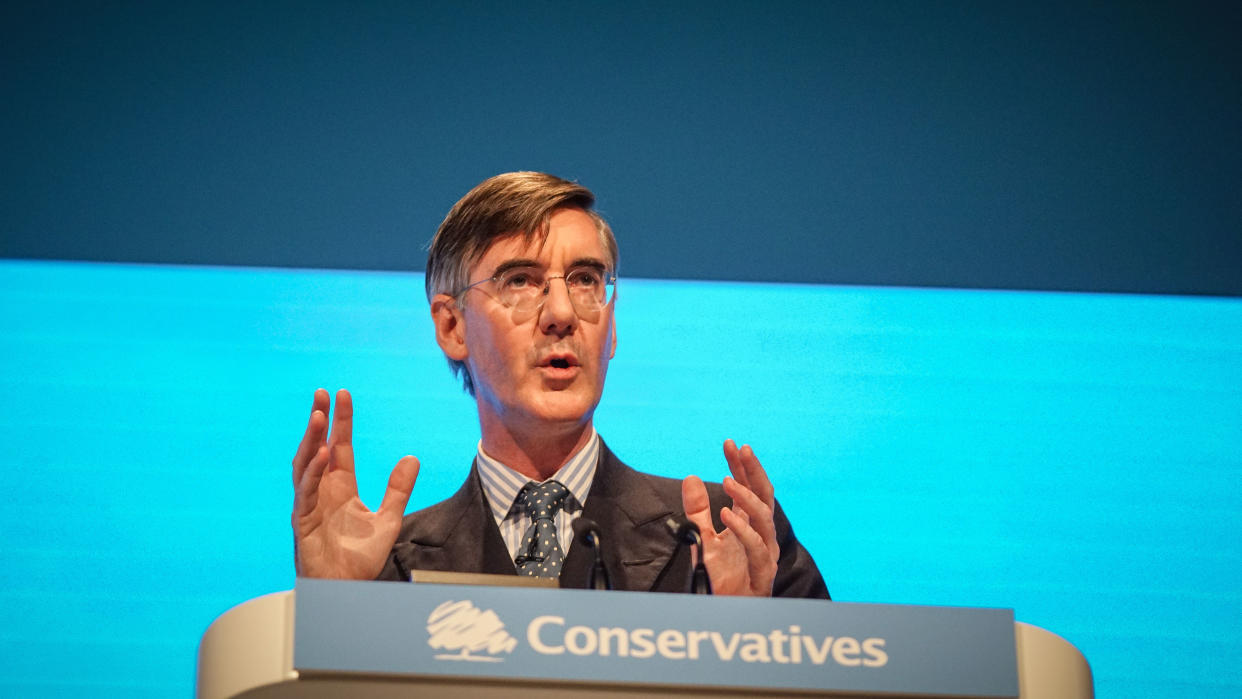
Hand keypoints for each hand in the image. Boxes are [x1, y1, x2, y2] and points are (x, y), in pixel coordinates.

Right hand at [291, 389, 418, 578]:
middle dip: (319, 421)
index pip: (340, 446)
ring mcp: (310, 505)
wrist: (347, 589)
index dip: (341, 421)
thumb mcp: (388, 519)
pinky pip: (306, 492)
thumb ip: (398, 489)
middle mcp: (323, 491)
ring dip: (311, 440)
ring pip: (306, 465)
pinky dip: (313, 472)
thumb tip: (412, 458)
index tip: (342, 395)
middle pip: (318, 448)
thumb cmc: (360, 559)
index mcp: (341, 487)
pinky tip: (322, 454)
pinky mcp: (303, 521)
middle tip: (322, 393)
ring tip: (318, 416)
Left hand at [681, 440, 778, 595]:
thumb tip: (690, 477)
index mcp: (749, 525)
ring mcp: (765, 553)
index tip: (730, 443)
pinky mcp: (762, 573)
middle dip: (754, 471)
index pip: (749, 488)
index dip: (741, 466)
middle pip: (765, 496)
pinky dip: (743, 529)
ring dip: (746, 498)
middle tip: (742, 449)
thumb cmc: (719, 580)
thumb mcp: (701, 540)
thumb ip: (697, 511)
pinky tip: (726, 513)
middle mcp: (761, 535)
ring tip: (726, 480)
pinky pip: (757, 548)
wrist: (724, 614)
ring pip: (765, 519)